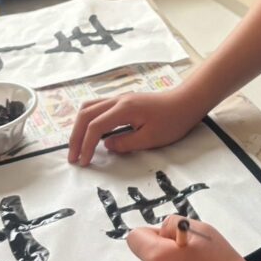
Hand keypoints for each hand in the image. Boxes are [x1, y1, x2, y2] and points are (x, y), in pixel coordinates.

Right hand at [68, 87, 205, 164]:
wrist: (187, 102)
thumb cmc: (173, 121)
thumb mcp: (151, 138)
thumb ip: (126, 143)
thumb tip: (106, 145)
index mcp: (124, 109)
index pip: (95, 126)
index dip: (87, 145)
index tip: (84, 162)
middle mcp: (118, 100)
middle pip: (85, 114)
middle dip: (76, 136)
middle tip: (73, 157)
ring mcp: (120, 98)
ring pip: (89, 108)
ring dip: (79, 126)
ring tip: (78, 146)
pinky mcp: (123, 101)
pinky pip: (98, 107)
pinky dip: (89, 121)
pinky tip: (90, 133)